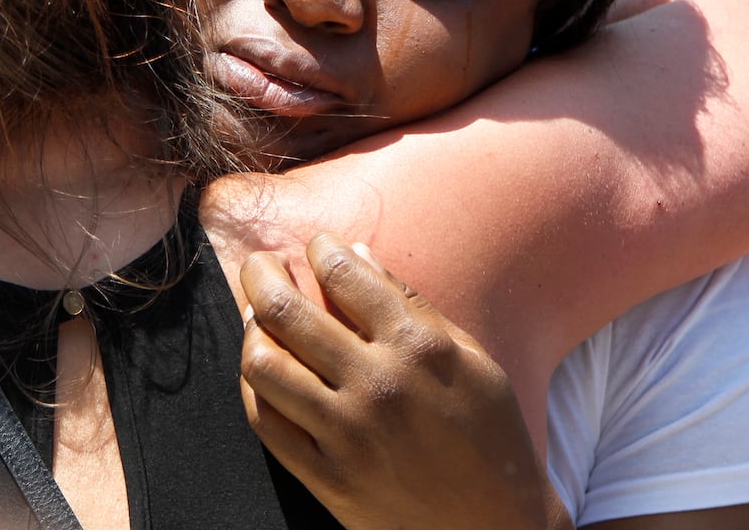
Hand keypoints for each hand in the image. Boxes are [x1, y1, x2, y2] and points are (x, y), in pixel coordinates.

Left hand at [240, 232, 571, 529]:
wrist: (497, 526)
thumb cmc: (490, 432)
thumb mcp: (470, 357)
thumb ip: (411, 303)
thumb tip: (356, 252)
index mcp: (418, 346)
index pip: (342, 272)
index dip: (320, 248)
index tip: (316, 246)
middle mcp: (377, 385)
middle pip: (285, 310)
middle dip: (261, 272)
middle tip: (261, 263)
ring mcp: (348, 435)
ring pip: (262, 364)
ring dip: (252, 327)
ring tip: (258, 316)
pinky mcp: (328, 478)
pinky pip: (266, 421)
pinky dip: (253, 386)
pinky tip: (263, 367)